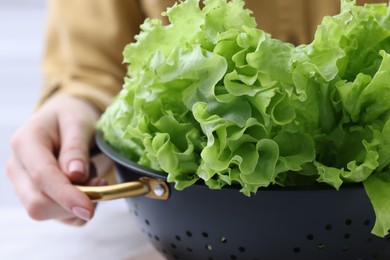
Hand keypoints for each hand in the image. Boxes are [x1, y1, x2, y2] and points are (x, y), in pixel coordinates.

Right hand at [6, 94, 106, 225]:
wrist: (63, 119)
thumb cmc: (71, 116)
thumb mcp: (78, 123)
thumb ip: (76, 148)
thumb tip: (76, 175)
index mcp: (25, 143)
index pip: (42, 177)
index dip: (66, 195)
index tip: (89, 208)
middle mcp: (18, 167)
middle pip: (38, 203)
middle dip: (73, 202)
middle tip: (101, 184)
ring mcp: (24, 185)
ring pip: (47, 212)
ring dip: (77, 204)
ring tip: (95, 179)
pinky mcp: (36, 196)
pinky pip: (58, 216)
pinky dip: (77, 209)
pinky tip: (87, 188)